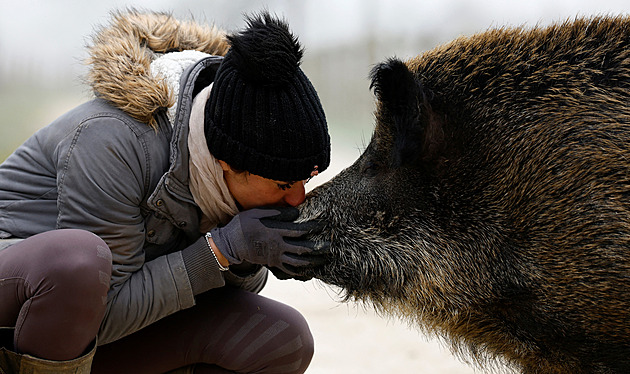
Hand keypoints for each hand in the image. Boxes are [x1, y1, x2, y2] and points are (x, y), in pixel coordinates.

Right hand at [210, 207, 328, 276]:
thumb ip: (277, 212)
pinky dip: (301, 271)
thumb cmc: (244, 224)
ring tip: (324, 259)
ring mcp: (276, 256)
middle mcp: (278, 246)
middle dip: (318, 248)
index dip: (312, 229)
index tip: (323, 225)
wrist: (231, 243)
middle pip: (302, 249)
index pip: (299, 231)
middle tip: (330, 246)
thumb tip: (297, 212)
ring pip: (298, 262)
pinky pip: (290, 270)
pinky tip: (310, 270)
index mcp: (275, 231)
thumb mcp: (257, 212)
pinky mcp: (273, 263)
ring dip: (313, 261)